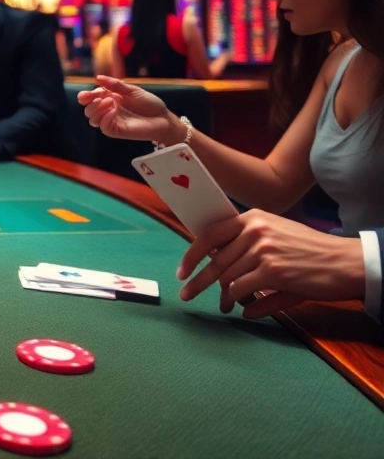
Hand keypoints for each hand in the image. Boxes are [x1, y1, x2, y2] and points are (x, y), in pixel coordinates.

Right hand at [78, 75, 177, 143]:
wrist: (163, 118)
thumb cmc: (150, 103)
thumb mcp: (133, 90)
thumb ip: (115, 85)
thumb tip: (98, 78)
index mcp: (110, 98)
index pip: (91, 98)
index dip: (85, 96)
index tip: (85, 95)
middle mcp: (108, 110)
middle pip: (88, 110)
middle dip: (91, 103)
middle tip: (102, 98)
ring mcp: (111, 121)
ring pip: (92, 119)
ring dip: (97, 109)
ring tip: (111, 103)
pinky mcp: (116, 131)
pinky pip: (103, 126)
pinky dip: (105, 117)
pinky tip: (114, 111)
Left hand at [177, 210, 364, 318]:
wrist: (345, 262)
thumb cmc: (310, 251)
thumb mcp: (277, 237)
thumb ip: (246, 248)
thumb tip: (218, 271)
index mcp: (253, 218)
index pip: (210, 234)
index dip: (191, 255)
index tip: (182, 271)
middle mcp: (254, 230)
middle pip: (215, 261)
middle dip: (198, 281)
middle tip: (187, 294)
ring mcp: (262, 250)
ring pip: (227, 278)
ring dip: (222, 297)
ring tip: (223, 306)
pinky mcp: (271, 272)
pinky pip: (242, 291)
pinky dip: (239, 303)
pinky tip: (241, 310)